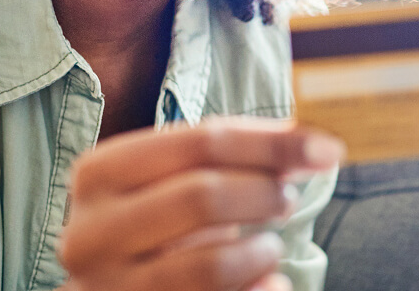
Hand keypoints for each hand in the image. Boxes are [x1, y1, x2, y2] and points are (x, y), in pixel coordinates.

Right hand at [57, 119, 343, 290]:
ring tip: (268, 246)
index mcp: (98, 175)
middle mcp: (92, 232)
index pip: (200, 142)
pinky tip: (268, 281)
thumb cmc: (151, 225)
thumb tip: (312, 146)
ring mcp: (108, 287)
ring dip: (261, 251)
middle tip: (286, 200)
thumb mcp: (174, 179)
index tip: (327, 150)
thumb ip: (232, 155)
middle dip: (263, 193)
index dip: (272, 142)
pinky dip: (261, 289)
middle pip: (203, 196)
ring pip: (212, 265)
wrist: (105, 288)